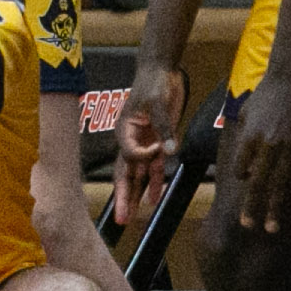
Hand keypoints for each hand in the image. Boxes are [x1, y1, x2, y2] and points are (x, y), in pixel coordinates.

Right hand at [109, 63, 184, 227]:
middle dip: (123, 197)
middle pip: (125, 173)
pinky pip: (154, 167)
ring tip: (131, 218)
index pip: (129, 153)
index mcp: (124, 130)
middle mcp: (131, 140)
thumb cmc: (154, 83)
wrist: (162, 70)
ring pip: (138, 175)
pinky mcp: (157, 142)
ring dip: (136, 196)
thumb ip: (164, 127)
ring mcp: (144, 143)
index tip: (158, 148)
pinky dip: (154, 183)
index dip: (142, 156)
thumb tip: (169, 150)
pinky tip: (155, 199)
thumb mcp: (159, 103)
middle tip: (121, 219)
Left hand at [230, 69, 290, 235]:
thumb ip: (245, 135)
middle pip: (258, 182)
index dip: (241, 176)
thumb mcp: (247, 111)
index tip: (245, 180)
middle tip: (248, 226)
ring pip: (280, 184)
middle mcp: (267, 145)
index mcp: (249, 136)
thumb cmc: (267, 92)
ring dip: (275, 208)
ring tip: (272, 228)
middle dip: (253, 206)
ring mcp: (288, 147)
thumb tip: (245, 159)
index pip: (241, 167)